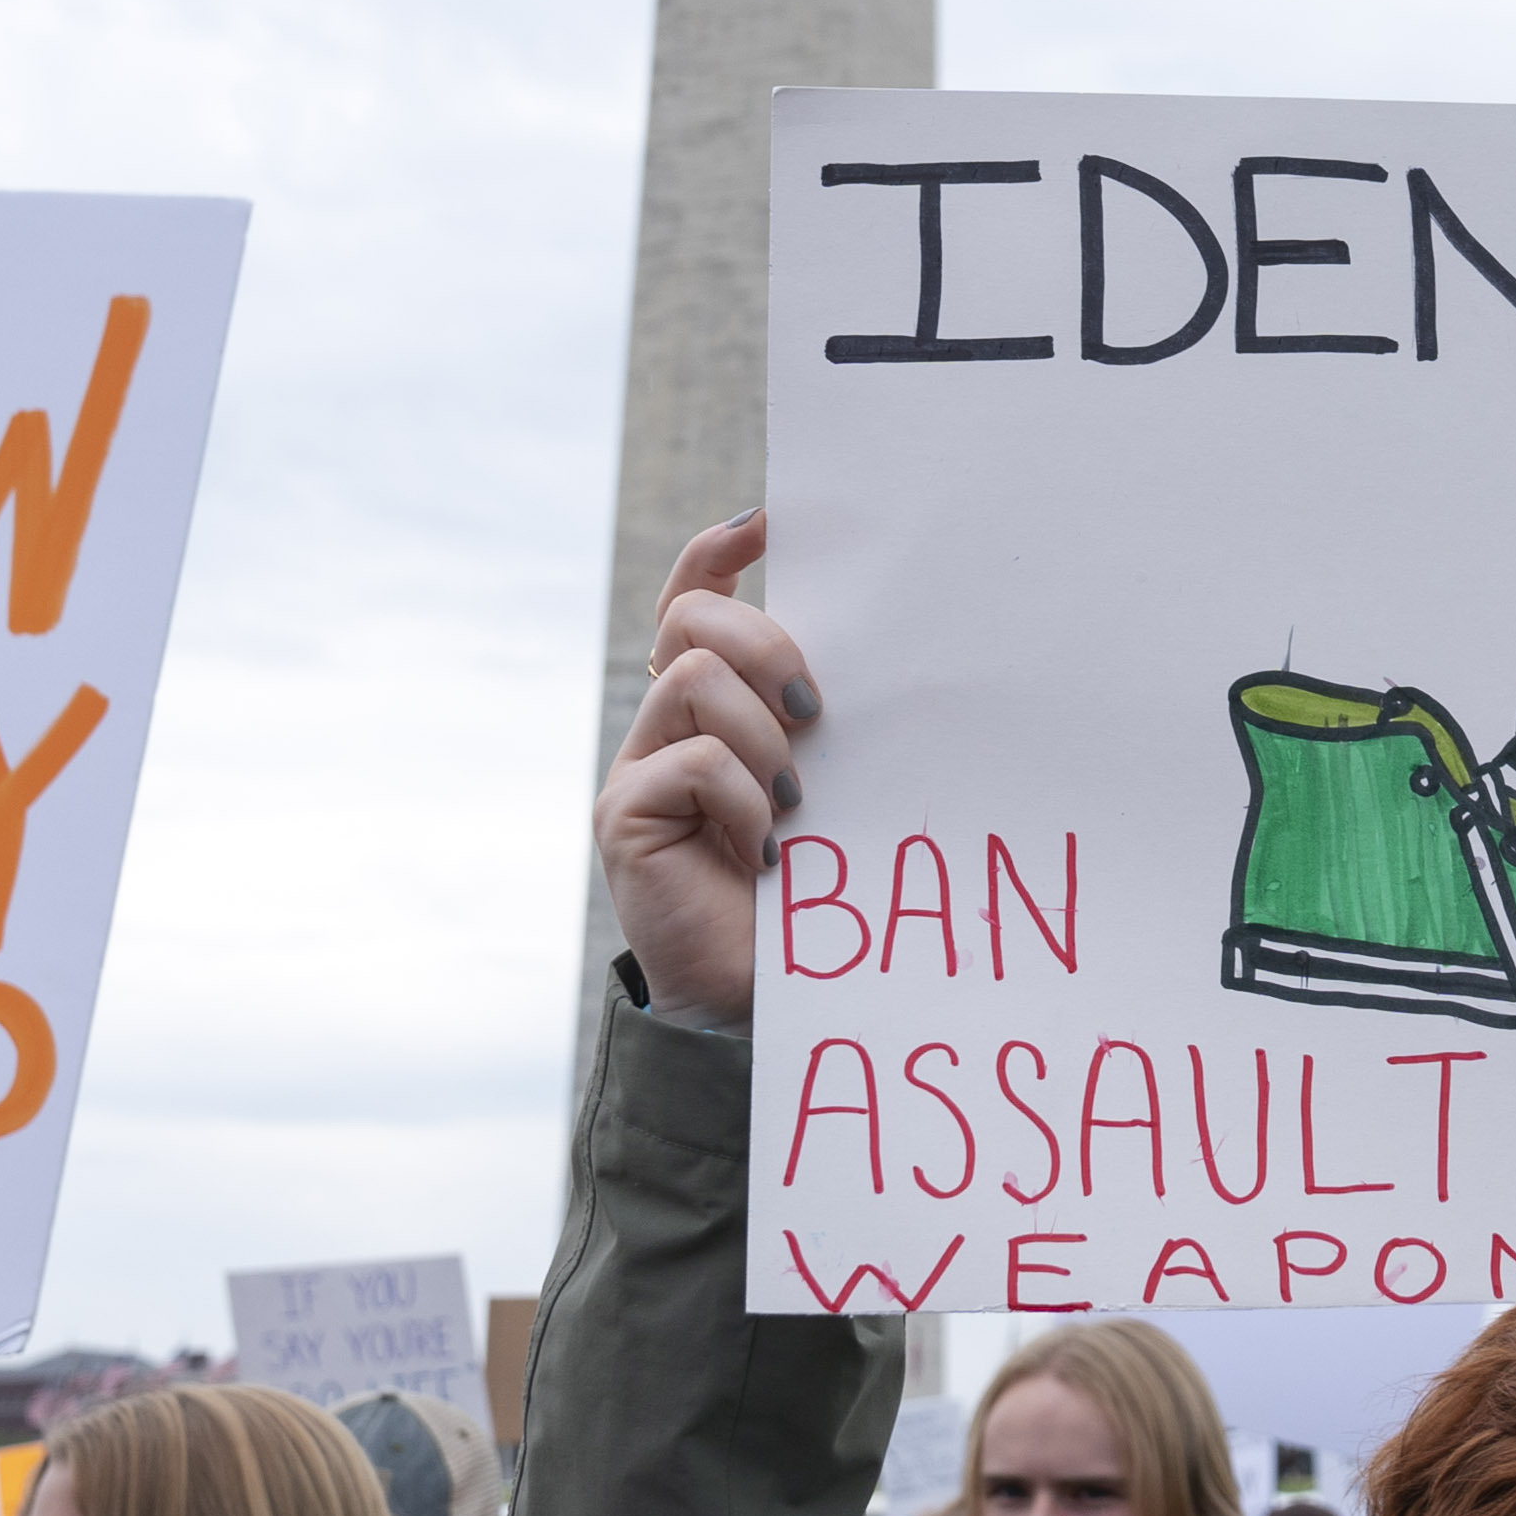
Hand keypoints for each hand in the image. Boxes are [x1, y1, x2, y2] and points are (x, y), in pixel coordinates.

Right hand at [598, 510, 821, 1028]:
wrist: (775, 993)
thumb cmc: (818, 886)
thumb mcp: (834, 782)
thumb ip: (825, 720)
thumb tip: (890, 642)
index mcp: (714, 707)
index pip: (694, 599)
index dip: (720, 552)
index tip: (774, 522)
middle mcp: (666, 726)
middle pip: (692, 620)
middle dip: (764, 643)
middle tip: (816, 711)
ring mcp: (638, 769)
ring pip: (690, 679)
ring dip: (760, 731)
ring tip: (797, 798)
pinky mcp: (624, 817)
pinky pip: (690, 763)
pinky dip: (742, 798)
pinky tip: (768, 847)